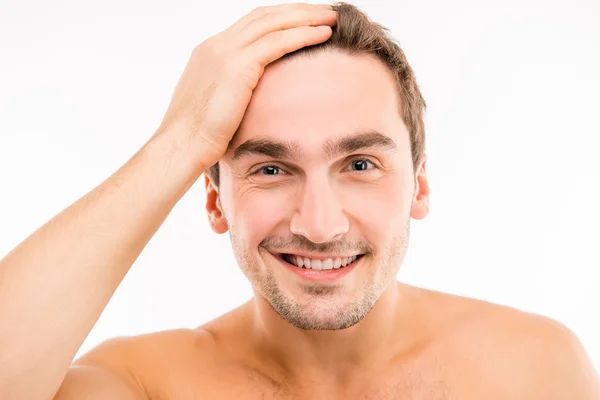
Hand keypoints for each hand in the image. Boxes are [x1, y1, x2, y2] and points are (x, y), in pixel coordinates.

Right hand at [155, 3, 336, 167]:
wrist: (180, 146)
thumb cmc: (196, 138)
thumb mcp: (213, 107)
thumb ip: (230, 93)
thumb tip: (246, 101)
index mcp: (210, 52)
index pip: (251, 24)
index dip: (280, 20)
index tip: (303, 21)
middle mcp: (216, 45)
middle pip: (264, 15)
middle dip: (297, 11)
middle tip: (324, 11)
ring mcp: (225, 52)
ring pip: (274, 22)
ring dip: (306, 17)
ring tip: (331, 17)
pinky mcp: (237, 67)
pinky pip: (278, 42)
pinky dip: (303, 34)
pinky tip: (324, 34)